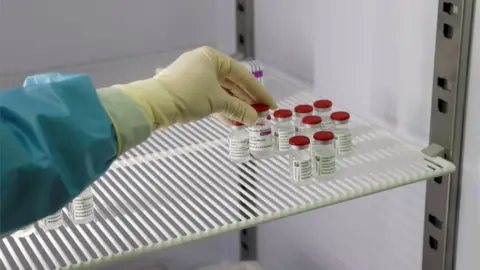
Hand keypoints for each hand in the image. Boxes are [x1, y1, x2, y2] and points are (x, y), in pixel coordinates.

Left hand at [115, 46, 276, 128]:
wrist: (154, 104)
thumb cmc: (188, 95)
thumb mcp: (218, 102)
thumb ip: (239, 109)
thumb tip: (254, 118)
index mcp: (212, 58)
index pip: (242, 75)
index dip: (258, 92)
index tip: (270, 105)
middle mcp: (203, 63)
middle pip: (231, 83)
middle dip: (246, 100)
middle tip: (260, 113)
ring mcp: (193, 76)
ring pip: (220, 92)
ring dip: (234, 107)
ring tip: (247, 120)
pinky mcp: (185, 89)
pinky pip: (209, 97)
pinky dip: (220, 108)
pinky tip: (231, 121)